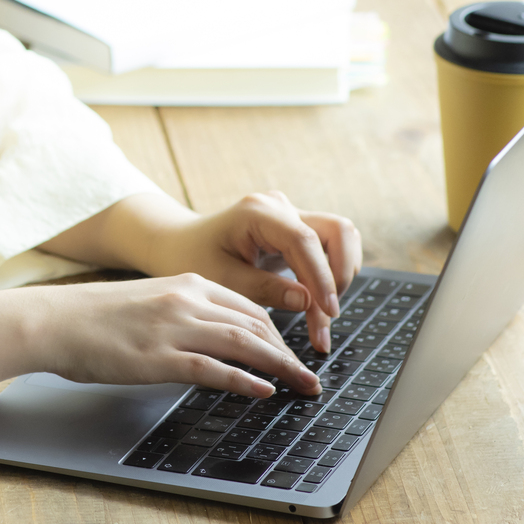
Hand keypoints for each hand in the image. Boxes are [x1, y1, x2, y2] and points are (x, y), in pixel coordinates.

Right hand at [0, 272, 318, 411]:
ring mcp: (175, 328)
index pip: (249, 306)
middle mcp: (188, 300)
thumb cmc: (95, 317)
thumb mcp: (149, 303)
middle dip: (290, 353)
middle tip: (311, 376)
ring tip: (303, 387)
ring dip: (282, 368)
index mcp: (187, 283)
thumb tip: (215, 341)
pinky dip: (246, 381)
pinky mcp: (160, 357)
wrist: (54, 320)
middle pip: (257, 325)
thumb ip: (184, 314)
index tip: (294, 353)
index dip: (279, 333)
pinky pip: (215, 369)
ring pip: (245, 344)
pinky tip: (264, 392)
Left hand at [131, 192, 361, 352]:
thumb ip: (265, 289)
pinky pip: (330, 248)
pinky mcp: (297, 230)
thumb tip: (309, 302)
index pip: (305, 240)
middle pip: (337, 230)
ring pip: (341, 237)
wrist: (181, 244)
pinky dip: (331, 276)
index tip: (327, 312)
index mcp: (258, 213)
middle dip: (340, 274)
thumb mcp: (222, 280)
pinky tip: (317, 304)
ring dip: (340, 275)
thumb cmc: (194, 258)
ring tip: (323, 314)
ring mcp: (292, 215)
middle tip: (328, 315)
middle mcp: (280, 208)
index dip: (322, 277)